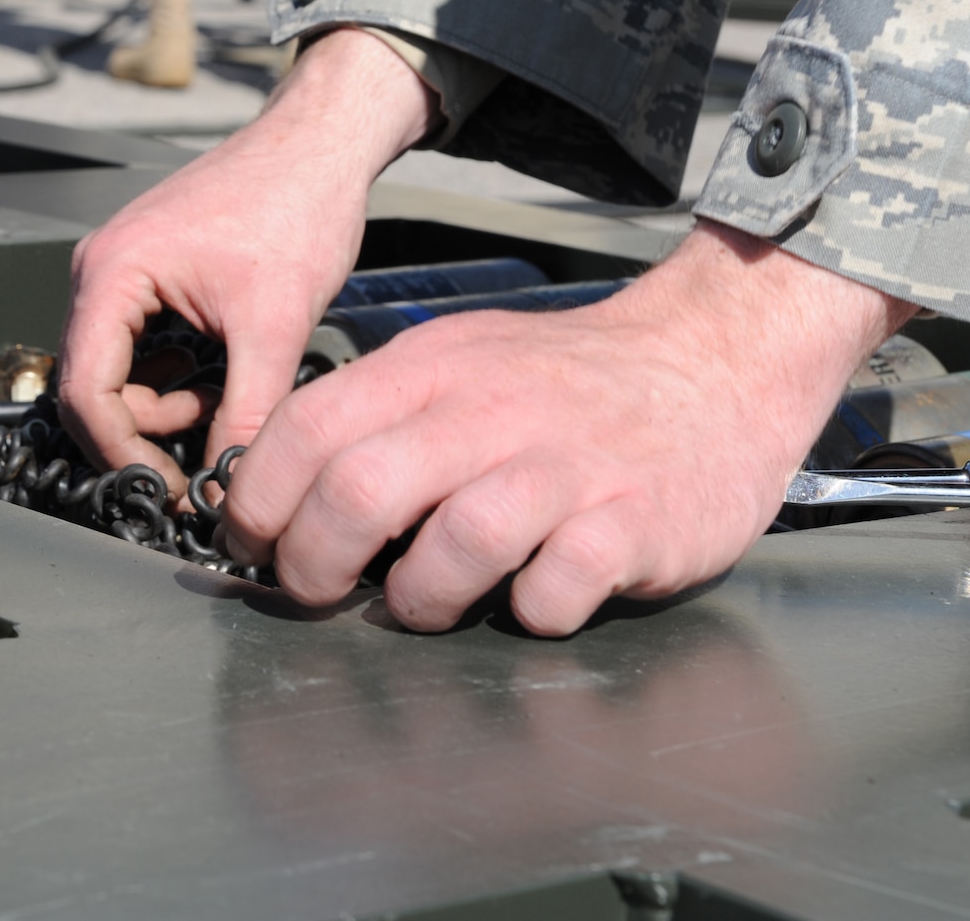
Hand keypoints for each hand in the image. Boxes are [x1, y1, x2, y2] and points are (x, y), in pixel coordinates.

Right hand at [57, 30, 436, 492]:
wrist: (321, 146)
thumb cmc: (296, 203)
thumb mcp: (275, 325)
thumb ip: (246, 414)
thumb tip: (226, 486)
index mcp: (113, 273)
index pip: (85, 390)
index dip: (121, 452)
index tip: (167, 487)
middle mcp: (101, 272)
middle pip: (93, 387)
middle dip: (146, 432)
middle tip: (204, 459)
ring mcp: (120, 274)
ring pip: (118, 375)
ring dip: (168, 405)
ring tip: (229, 396)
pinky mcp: (146, 279)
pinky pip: (139, 351)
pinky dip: (176, 377)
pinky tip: (221, 370)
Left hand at [220, 222, 917, 635]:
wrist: (716, 357)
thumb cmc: (569, 382)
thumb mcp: (462, 363)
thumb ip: (379, 416)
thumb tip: (281, 491)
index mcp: (434, 366)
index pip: (307, 426)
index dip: (259, 498)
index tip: (253, 541)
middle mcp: (493, 410)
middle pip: (360, 489)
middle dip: (313, 561)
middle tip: (317, 591)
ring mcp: (567, 467)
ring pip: (456, 543)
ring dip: (417, 597)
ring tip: (420, 604)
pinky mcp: (634, 522)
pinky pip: (555, 589)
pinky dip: (528, 612)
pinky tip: (528, 598)